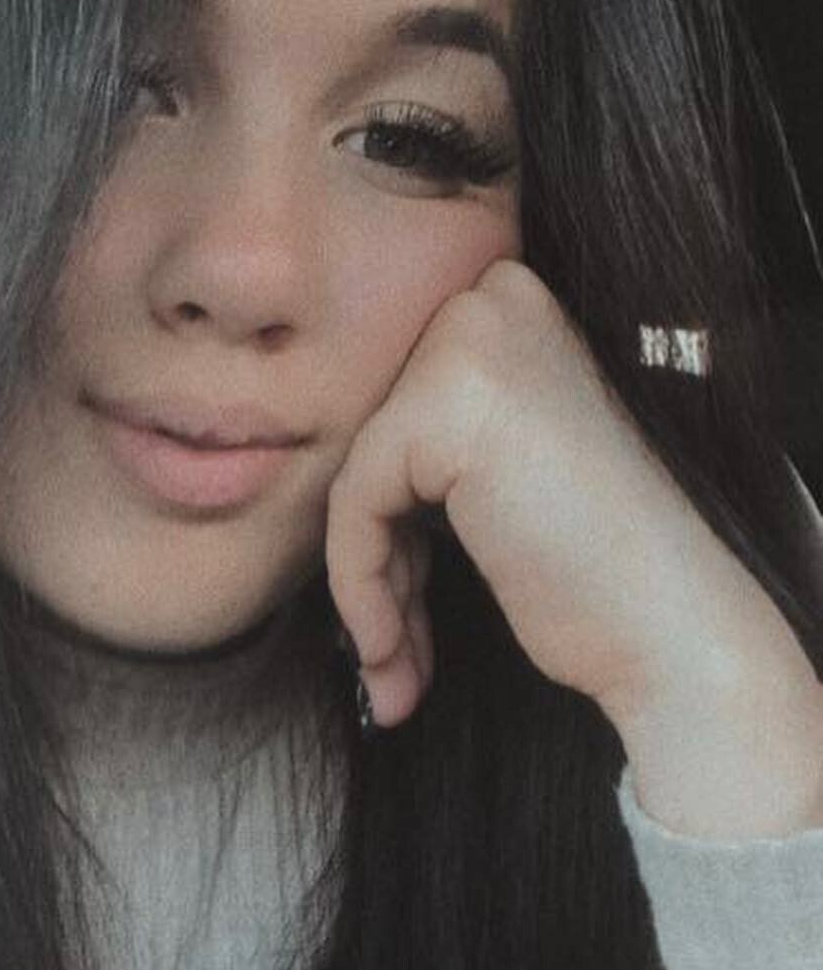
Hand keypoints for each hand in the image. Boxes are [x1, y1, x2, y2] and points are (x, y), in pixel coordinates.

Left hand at [324, 259, 822, 833]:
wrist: (670, 627)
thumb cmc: (589, 564)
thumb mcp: (489, 470)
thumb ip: (415, 443)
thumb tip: (298, 463)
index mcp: (506, 299)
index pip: (393, 407)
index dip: (387, 515)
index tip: (397, 604)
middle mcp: (491, 297)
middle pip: (371, 440)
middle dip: (376, 557)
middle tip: (389, 652)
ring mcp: (470, 344)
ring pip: (355, 477)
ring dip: (369, 589)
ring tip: (392, 672)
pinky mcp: (443, 409)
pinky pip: (354, 505)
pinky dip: (362, 589)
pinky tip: (393, 657)